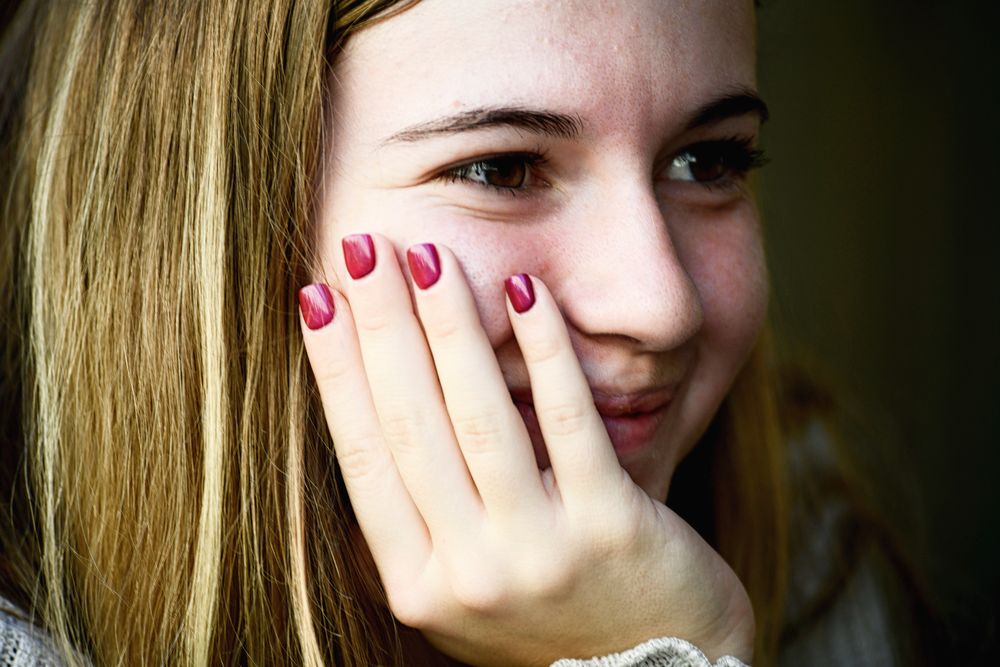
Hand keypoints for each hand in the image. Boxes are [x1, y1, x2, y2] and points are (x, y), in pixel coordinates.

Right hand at [298, 233, 753, 665]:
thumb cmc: (549, 619)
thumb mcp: (461, 592)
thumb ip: (415, 523)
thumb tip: (363, 413)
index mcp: (415, 583)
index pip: (363, 455)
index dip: (336, 369)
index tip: (315, 296)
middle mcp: (467, 573)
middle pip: (412, 424)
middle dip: (382, 324)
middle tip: (363, 247)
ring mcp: (540, 553)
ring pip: (480, 418)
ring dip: (451, 325)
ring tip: (429, 256)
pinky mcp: (612, 529)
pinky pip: (570, 423)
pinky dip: (546, 352)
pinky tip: (527, 292)